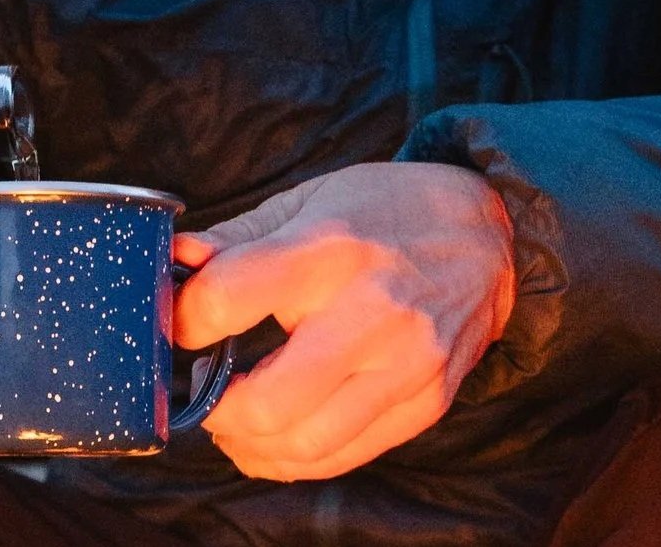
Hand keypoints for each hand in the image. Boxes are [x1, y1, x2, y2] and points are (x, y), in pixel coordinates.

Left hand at [173, 161, 514, 481]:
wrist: (488, 235)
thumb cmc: (386, 211)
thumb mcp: (309, 201)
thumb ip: (236, 238)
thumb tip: (172, 259)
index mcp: (330, 248)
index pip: (229, 297)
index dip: (185, 319)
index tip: (179, 326)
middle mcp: (371, 312)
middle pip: (266, 400)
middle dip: (216, 409)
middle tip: (205, 389)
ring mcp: (405, 365)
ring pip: (304, 444)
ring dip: (249, 444)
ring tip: (235, 420)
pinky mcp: (426, 403)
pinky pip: (345, 455)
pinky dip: (296, 458)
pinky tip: (277, 436)